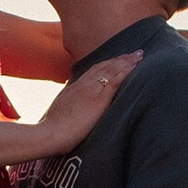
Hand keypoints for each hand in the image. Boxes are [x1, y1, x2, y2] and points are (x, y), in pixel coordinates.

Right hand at [19, 50, 140, 158]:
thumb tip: (72, 112)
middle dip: (118, 59)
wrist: (49, 134)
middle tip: (131, 54)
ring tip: (138, 55)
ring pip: (111, 70)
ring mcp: (90, 91)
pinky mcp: (98, 100)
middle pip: (103, 67)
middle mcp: (82, 86)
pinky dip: (126, 71)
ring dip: (126, 61)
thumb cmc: (52, 130)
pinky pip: (115, 81)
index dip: (106, 65)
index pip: (92, 72)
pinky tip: (135, 65)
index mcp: (73, 89)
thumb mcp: (58, 114)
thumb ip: (68, 109)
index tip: (116, 60)